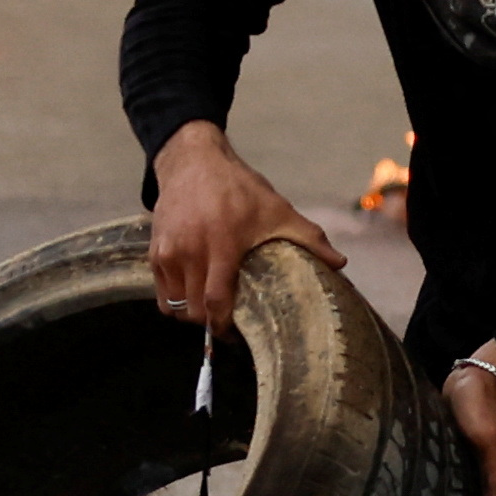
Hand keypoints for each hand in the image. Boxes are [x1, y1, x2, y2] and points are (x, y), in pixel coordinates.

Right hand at [147, 120, 340, 327]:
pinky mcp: (155, 251)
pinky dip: (175, 299)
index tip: (236, 334)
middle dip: (210, 322)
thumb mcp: (277, 210)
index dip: (224, 326)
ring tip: (209, 306)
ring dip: (191, 312)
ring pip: (173, 306)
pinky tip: (193, 289)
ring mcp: (168, 252)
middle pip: (194, 311)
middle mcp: (189, 251)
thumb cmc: (239, 188)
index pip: (216, 302)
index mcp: (221, 244)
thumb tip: (341, 263)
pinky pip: (161, 293)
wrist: (194, 161)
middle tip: (227, 320)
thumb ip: (309, 238)